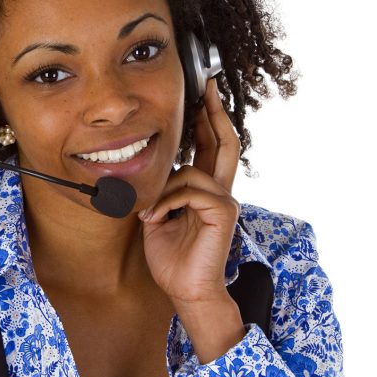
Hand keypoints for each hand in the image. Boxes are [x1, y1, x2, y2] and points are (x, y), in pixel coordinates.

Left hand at [138, 78, 241, 307]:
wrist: (185, 288)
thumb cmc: (172, 255)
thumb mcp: (159, 214)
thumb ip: (163, 189)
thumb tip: (155, 168)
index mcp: (204, 190)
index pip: (210, 147)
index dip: (207, 121)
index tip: (201, 97)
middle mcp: (219, 191)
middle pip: (224, 142)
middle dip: (215, 113)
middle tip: (209, 87)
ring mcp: (224, 200)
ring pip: (192, 170)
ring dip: (163, 188)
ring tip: (152, 213)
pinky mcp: (223, 211)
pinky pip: (189, 190)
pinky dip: (167, 202)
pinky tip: (156, 219)